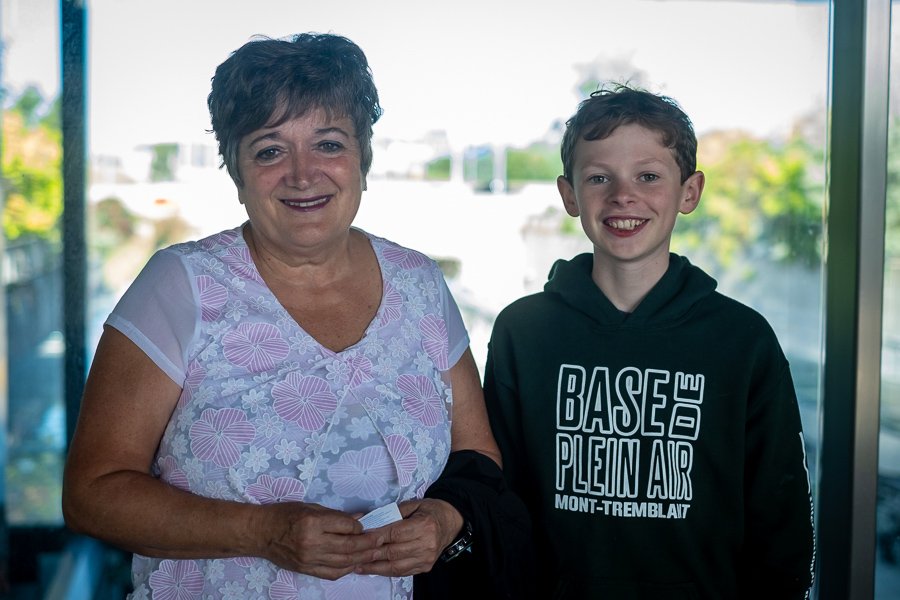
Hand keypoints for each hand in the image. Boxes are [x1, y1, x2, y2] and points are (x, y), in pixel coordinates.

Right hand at [256, 502, 384, 579]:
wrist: (259, 533)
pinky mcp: (306, 569)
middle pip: (348, 546)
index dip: (360, 526)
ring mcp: (309, 559)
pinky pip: (332, 573)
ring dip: (362, 558)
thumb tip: (359, 518)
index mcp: (313, 522)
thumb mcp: (310, 507)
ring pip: (343, 562)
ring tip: (375, 553)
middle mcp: (312, 542)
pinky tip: (356, 564)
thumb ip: (335, 515)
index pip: (346, 525)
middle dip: (368, 544)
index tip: (367, 524)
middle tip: (381, 540)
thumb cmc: (283, 515)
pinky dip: (346, 569)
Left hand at [355, 498, 463, 576]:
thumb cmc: (430, 511)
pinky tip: (372, 569)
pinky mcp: (425, 567)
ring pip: (396, 566)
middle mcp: (427, 543)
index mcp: (424, 525)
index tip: (361, 537)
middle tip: (354, 552)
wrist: (451, 522)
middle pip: (394, 551)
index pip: (396, 533)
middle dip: (372, 553)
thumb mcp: (414, 504)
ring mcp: (426, 558)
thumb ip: (395, 512)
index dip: (377, 536)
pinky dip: (386, 571)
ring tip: (358, 565)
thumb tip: (373, 521)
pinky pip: (402, 572)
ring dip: (375, 567)